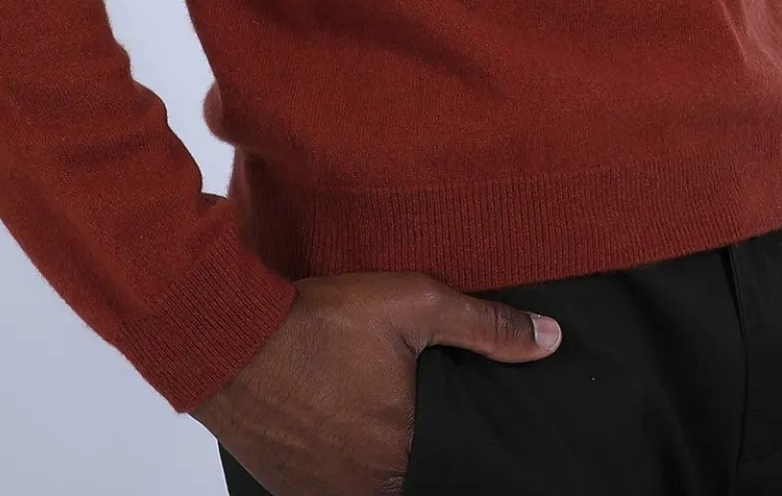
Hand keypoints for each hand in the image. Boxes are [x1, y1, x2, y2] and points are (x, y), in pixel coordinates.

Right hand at [190, 270, 560, 495]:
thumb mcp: (415, 303)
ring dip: (384, 459)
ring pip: (376, 486)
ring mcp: (327, 493)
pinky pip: (336, 489)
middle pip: (416, 477)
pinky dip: (347, 467)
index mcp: (406, 448)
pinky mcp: (291, 489)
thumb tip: (551, 340)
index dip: (463, 448)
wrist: (231, 338)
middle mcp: (369, 485)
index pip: (456, 465)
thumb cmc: (321, 319)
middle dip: (423, 450)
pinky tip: (347, 428)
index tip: (463, 428)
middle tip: (417, 414)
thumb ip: (487, 327)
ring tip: (382, 419)